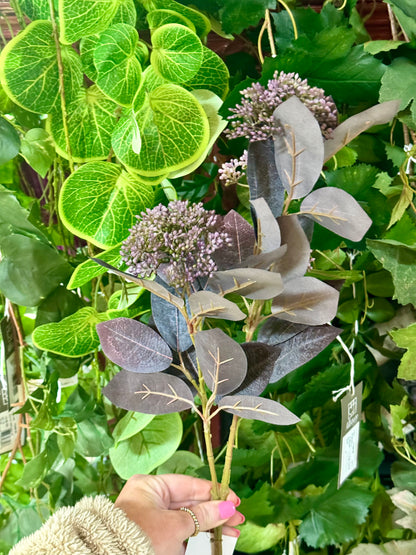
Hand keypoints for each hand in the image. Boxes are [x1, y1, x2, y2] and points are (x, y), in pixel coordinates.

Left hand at [114, 474, 243, 554]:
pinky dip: (197, 539)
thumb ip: (202, 516)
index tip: (234, 500)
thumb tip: (227, 508)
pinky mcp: (153, 539)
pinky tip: (215, 542)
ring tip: (232, 533)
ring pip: (188, 521)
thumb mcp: (175, 526)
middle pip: (190, 503)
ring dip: (210, 527)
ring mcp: (152, 520)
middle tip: (237, 519)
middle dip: (215, 512)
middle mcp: (150, 500)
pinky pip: (180, 535)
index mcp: (150, 486)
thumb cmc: (141, 538)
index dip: (213, 492)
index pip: (188, 484)